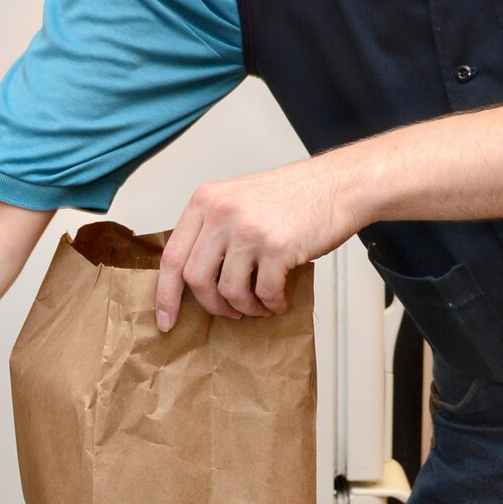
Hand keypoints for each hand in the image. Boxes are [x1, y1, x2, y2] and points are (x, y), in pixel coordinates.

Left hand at [155, 155, 358, 332]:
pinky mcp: (276, 246)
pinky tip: (279, 300)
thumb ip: (212, 230)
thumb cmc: (292, 196)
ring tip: (260, 305)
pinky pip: (263, 292)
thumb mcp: (237, 200)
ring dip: (245, 307)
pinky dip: (271, 304)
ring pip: (228, 291)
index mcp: (205, 201)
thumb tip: (194, 279)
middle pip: (196, 279)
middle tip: (231, 311)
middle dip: (212, 305)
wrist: (337, 185)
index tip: (165, 319)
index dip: (166, 294)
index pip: (172, 256)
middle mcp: (221, 212)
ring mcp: (248, 229)